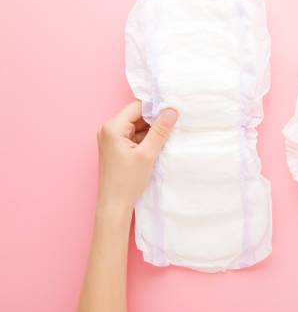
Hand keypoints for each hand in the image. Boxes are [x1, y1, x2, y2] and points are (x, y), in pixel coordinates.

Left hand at [96, 100, 177, 218]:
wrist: (114, 205)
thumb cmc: (127, 181)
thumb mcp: (147, 154)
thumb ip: (160, 131)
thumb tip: (171, 111)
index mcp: (112, 127)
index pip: (137, 107)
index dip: (156, 107)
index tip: (173, 110)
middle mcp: (109, 130)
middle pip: (137, 116)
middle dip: (155, 120)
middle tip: (174, 124)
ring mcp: (112, 139)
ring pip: (137, 126)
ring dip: (152, 131)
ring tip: (168, 136)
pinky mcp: (116, 148)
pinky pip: (134, 136)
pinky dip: (146, 139)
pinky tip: (159, 145)